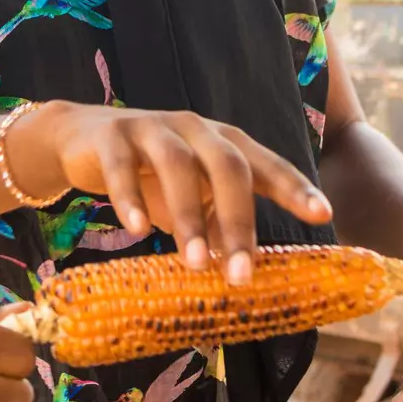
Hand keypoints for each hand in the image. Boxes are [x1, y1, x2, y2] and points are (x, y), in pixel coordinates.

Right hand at [8, 101, 333, 285]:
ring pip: (179, 164)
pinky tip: (136, 229)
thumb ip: (218, 224)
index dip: (294, 187)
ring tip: (195, 262)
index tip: (322, 215)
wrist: (80, 141)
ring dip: (190, 215)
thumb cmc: (150, 175)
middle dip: (239, 220)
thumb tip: (245, 273)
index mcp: (223, 143)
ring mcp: (153, 128)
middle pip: (228, 165)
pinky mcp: (112, 136)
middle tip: (242, 273)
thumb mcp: (191, 198)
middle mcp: (196, 129)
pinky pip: (122, 165)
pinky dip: (130, 196)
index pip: (266, 164)